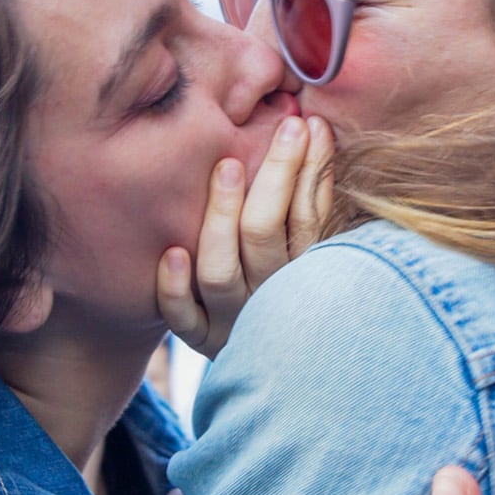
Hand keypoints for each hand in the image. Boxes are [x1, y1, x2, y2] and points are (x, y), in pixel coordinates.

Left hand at [157, 114, 332, 356]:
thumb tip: (318, 127)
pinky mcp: (202, 340)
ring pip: (220, 272)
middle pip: (266, 236)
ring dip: (221, 218)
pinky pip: (183, 319)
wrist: (290, 368)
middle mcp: (269, 300)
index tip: (311, 127)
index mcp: (307, 279)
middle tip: (285, 129)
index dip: (313, 170)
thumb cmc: (305, 288)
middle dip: (277, 176)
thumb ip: (318, 200)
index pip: (309, 219)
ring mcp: (234, 321)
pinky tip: (170, 252)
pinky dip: (174, 288)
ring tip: (228, 168)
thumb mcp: (323, 248)